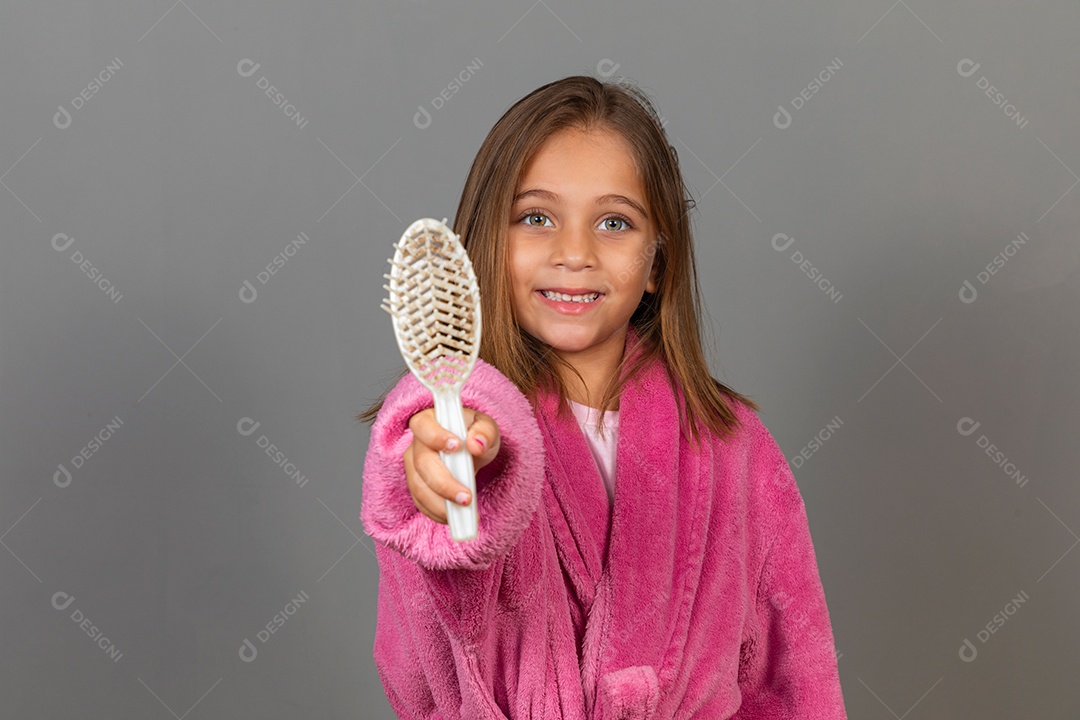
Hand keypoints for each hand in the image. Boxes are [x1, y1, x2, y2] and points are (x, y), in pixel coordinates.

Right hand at [403, 407, 500, 524]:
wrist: (469, 449)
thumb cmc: (474, 433)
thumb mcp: (486, 427)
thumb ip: (485, 432)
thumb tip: (476, 444)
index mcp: (429, 420)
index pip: (424, 426)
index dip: (436, 436)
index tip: (457, 447)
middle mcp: (417, 443)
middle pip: (422, 463)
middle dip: (444, 483)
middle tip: (466, 497)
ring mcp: (413, 466)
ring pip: (418, 486)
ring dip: (439, 503)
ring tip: (464, 512)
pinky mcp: (417, 485)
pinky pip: (420, 502)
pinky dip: (436, 512)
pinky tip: (453, 517)